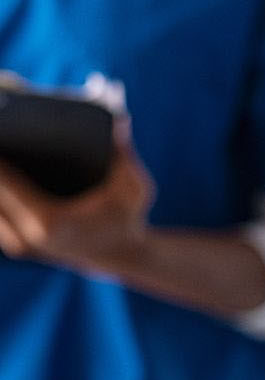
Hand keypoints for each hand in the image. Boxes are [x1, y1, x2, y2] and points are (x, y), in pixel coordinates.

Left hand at [0, 142, 155, 273]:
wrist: (121, 256)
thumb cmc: (128, 218)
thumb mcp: (135, 188)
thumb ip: (125, 157)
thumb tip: (120, 123)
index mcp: (49, 221)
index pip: (4, 185)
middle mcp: (25, 236)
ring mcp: (16, 244)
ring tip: (0, 143)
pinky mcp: (13, 243)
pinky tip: (1, 168)